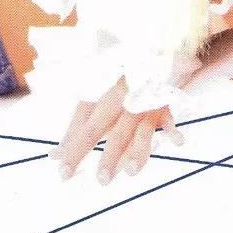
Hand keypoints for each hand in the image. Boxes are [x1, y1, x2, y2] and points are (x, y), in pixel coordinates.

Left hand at [49, 77, 183, 184]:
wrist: (140, 53)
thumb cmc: (110, 82)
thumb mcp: (91, 99)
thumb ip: (75, 128)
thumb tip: (55, 155)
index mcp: (101, 98)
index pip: (86, 127)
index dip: (74, 148)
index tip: (63, 171)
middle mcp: (122, 101)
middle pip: (115, 130)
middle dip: (109, 154)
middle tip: (101, 180)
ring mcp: (144, 103)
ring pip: (142, 128)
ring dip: (139, 148)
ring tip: (132, 171)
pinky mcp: (163, 104)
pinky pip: (169, 116)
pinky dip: (173, 128)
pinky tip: (178, 141)